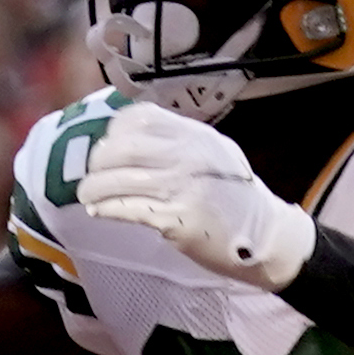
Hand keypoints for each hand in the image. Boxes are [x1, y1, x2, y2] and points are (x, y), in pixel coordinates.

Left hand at [76, 103, 316, 290]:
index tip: (107, 145)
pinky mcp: (176, 219)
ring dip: (93, 188)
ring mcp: (181, 187)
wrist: (267, 236)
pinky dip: (105, 209)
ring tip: (87, 195)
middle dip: (98, 162)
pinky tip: (99, 211)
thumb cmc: (236, 196)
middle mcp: (187, 155)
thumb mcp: (214, 153)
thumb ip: (179, 141)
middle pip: (121, 148)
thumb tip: (129, 138)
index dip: (114, 131)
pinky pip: (126, 209)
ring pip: (117, 180)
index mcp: (195, 135)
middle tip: (92, 175)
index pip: (139, 118)